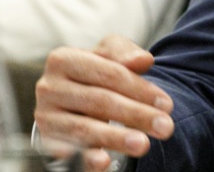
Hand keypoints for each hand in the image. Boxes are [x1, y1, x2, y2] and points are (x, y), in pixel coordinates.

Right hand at [35, 35, 174, 171]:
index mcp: (63, 59)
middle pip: (100, 101)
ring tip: (143, 144)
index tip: (167, 105)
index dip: (140, 89)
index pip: (110, 73)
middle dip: (136, 114)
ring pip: (85, 129)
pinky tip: (104, 161)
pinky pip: (69, 153)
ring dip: (116, 138)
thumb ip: (125, 53)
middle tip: (165, 127)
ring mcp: (45, 116)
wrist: (69, 98)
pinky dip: (86, 158)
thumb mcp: (108, 55)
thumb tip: (143, 60)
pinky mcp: (47, 142)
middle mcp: (49, 87)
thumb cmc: (94, 73)